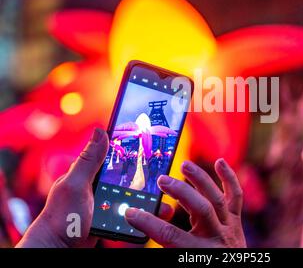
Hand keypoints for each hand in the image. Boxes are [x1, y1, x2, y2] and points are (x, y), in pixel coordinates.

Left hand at [16, 128, 172, 247]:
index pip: (117, 155)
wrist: (58, 248)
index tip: (155, 147)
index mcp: (92, 172)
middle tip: (167, 181)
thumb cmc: (61, 218)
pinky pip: (132, 214)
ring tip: (164, 206)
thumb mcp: (75, 185)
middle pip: (131, 176)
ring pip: (135, 197)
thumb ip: (88, 161)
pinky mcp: (112, 218)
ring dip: (151, 200)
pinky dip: (144, 215)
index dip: (135, 150)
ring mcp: (107, 202)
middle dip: (150, 178)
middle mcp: (101, 185)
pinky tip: (154, 217)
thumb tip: (100, 131)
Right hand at [125, 158, 246, 247]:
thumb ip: (165, 242)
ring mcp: (230, 228)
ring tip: (184, 165)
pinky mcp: (236, 221)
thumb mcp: (181, 259)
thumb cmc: (199, 264)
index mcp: (198, 253)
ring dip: (200, 179)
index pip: (171, 235)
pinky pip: (235, 197)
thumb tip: (142, 220)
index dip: (148, 223)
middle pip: (200, 209)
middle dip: (180, 191)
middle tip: (162, 179)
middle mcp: (217, 239)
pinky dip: (229, 178)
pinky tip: (220, 162)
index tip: (131, 212)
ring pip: (217, 199)